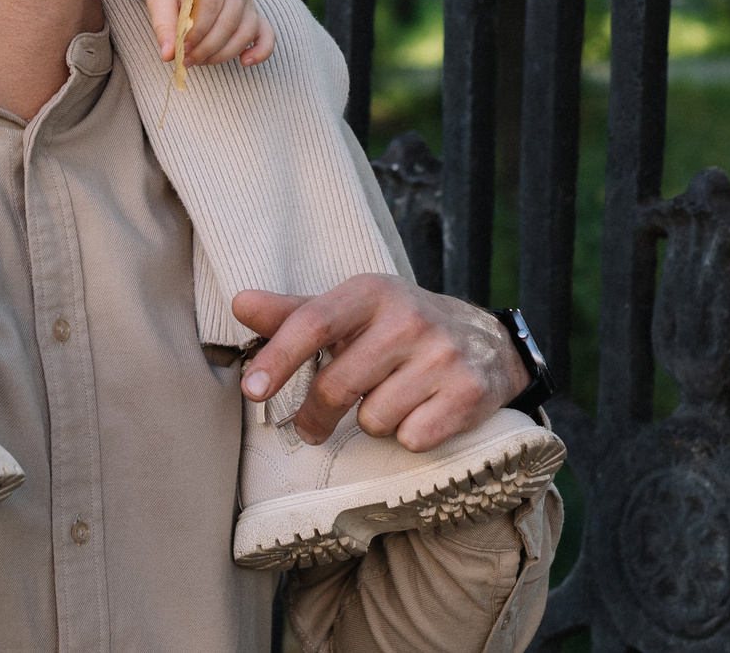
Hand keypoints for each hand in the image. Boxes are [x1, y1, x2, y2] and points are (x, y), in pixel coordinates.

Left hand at [146, 0, 274, 66]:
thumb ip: (164, 25)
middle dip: (207, 48)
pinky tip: (244, 62)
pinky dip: (260, 51)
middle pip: (228, 22)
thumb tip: (169, 55)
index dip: (196, 32)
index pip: (210, 5)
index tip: (181, 49)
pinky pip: (266, 34)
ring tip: (200, 61)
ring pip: (245, 32)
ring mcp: (248, 0)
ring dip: (223, 53)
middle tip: (187, 60)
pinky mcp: (253, 14)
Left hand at [232, 277, 528, 450]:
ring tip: (393, 398)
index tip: (252, 391)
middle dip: (316, 415)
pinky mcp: (468, 393)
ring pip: (374, 420)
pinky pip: (411, 438)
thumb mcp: (352, 310)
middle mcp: (409, 319)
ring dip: (374, 420)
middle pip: (337, 386)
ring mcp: (443, 356)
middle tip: (311, 425)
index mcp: (372, 291)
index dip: (278, 358)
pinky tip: (422, 411)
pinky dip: (409, 435)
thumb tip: (240, 303)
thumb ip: (295, 313)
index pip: (314, 323)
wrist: (489, 342)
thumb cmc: (400, 327)